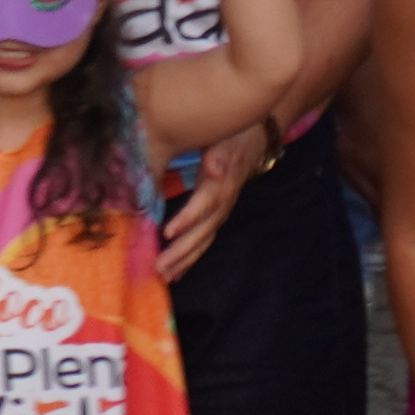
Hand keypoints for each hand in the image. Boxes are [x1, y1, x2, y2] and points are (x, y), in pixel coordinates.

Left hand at [155, 119, 264, 276]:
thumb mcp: (227, 140)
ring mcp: (221, 213)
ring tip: (164, 276)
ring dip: (184, 260)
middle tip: (160, 267)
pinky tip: (176, 271)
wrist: (254, 140)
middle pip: (202, 233)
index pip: (203, 206)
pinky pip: (203, 240)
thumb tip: (214, 166)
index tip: (167, 233)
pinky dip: (190, 258)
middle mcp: (223, 204)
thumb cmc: (234, 138)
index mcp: (221, 185)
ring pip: (203, 241)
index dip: (186, 220)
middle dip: (181, 252)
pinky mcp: (217, 217)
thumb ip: (220, 155)